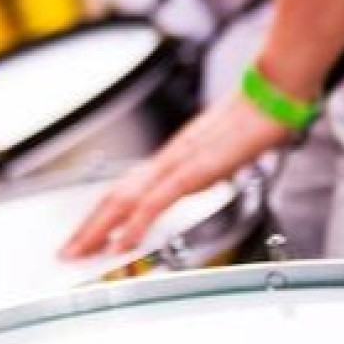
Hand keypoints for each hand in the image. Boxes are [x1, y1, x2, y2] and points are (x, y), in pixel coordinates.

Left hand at [62, 94, 289, 256]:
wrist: (277, 91)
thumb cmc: (260, 116)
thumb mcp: (230, 150)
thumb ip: (213, 164)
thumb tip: (208, 173)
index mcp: (175, 155)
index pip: (127, 188)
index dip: (102, 212)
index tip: (86, 236)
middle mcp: (169, 158)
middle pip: (116, 195)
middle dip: (88, 227)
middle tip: (66, 252)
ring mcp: (179, 163)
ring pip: (125, 199)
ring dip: (98, 228)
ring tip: (79, 252)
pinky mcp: (194, 169)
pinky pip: (156, 202)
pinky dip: (134, 225)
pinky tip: (122, 244)